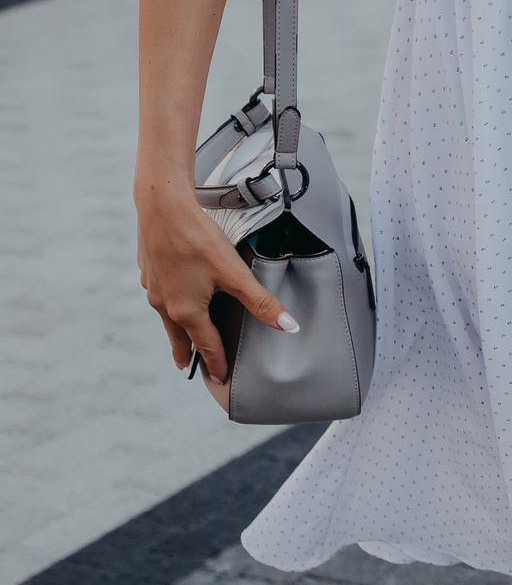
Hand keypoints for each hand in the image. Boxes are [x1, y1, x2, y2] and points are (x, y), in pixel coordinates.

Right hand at [135, 178, 295, 384]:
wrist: (162, 207)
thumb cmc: (198, 240)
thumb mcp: (235, 274)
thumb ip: (261, 302)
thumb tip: (288, 326)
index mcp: (186, 310)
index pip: (206, 345)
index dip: (216, 362)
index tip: (220, 377)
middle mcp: (164, 303)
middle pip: (180, 336)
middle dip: (186, 352)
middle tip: (187, 367)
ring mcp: (153, 287)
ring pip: (167, 317)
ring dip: (175, 330)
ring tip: (180, 338)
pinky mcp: (149, 270)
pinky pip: (161, 296)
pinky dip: (168, 306)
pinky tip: (172, 298)